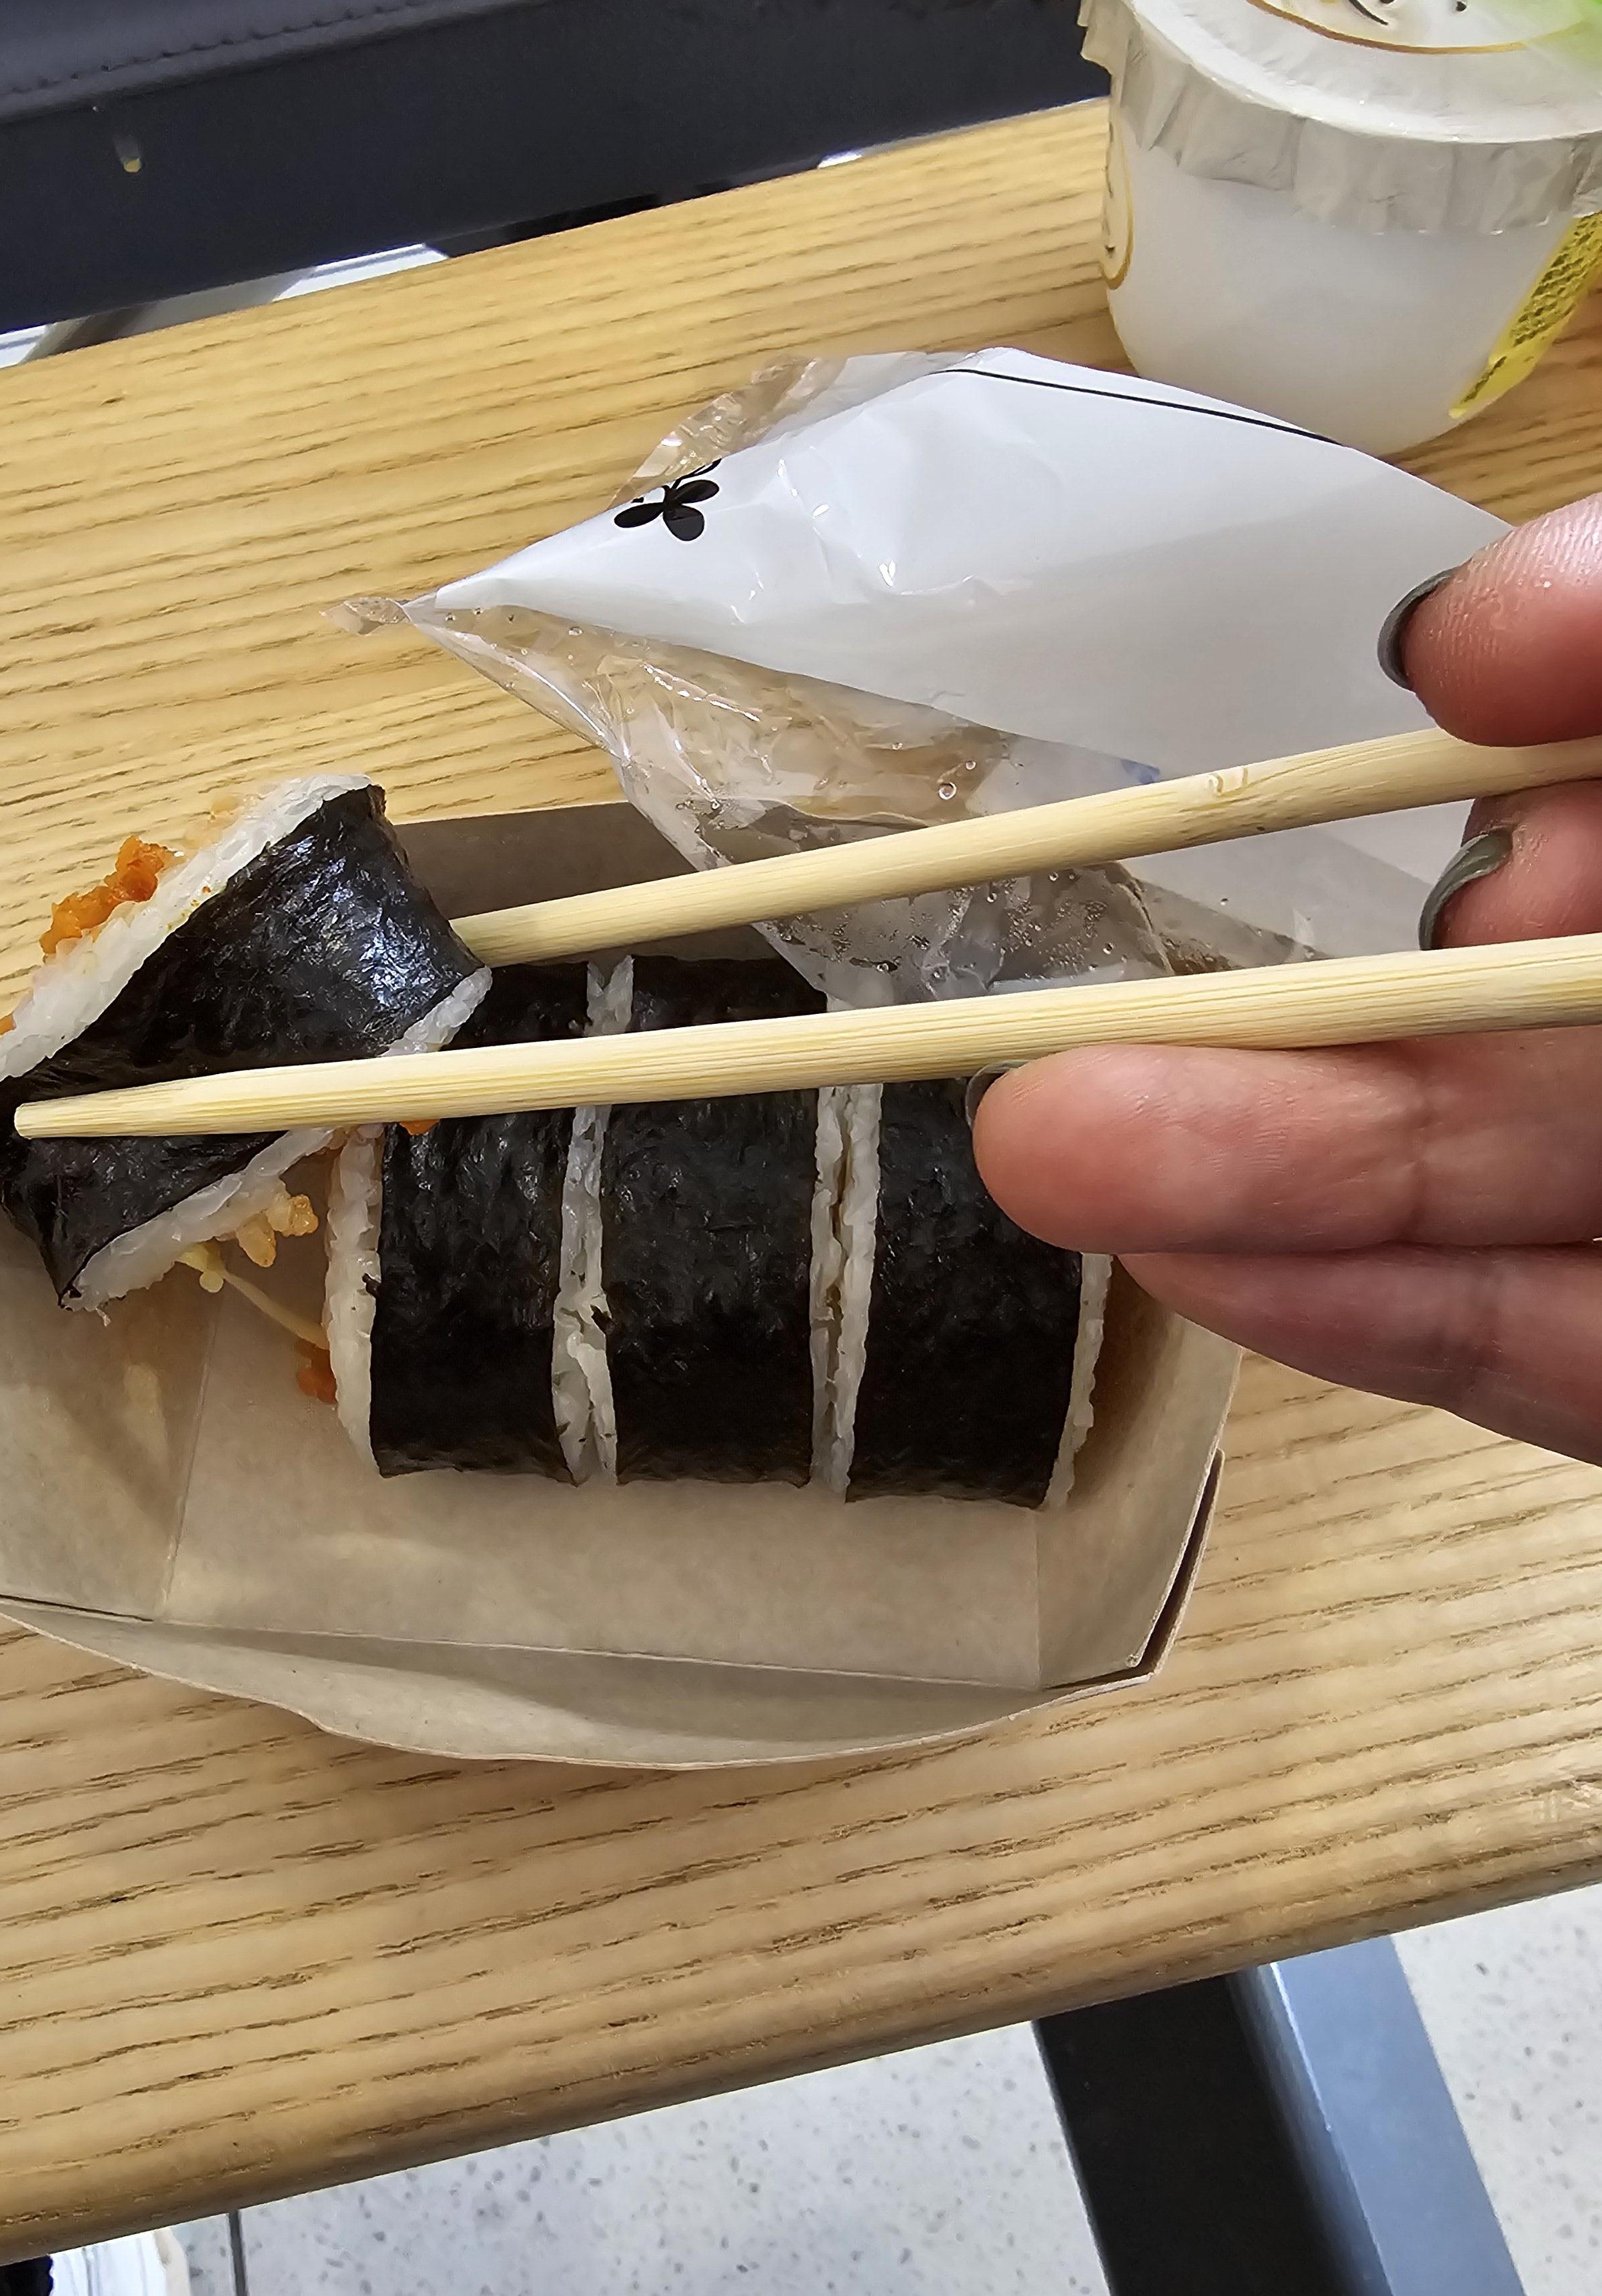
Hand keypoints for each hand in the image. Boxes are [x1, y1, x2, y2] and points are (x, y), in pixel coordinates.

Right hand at [972, 492, 1601, 1461]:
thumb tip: (1452, 631)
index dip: (1551, 686)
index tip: (1432, 665)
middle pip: (1515, 1007)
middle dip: (1291, 1008)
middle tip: (1062, 1002)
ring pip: (1493, 1187)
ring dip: (1267, 1176)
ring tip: (1049, 1150)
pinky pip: (1546, 1358)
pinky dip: (1382, 1322)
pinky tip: (1207, 1274)